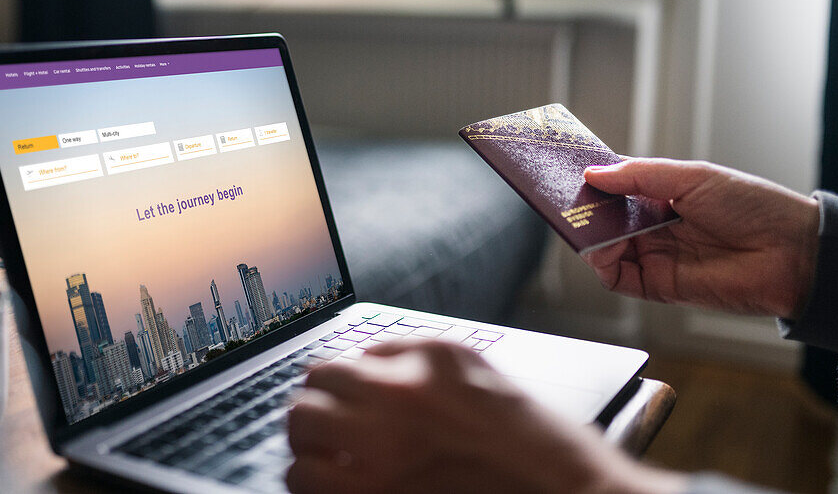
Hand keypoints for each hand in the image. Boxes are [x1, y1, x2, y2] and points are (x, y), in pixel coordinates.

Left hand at [286, 339, 684, 493]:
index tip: (343, 402)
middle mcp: (399, 395)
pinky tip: (336, 488)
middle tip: (328, 429)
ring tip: (328, 459)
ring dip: (309, 442)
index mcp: (428, 360)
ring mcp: (382, 448)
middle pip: (314, 386)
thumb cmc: (536, 446)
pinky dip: (311, 483)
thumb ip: (417, 362)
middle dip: (316, 407)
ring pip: (302, 428)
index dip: (341, 385)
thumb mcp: (479, 376)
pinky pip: (306, 481)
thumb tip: (365, 365)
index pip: (348, 357)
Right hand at [582, 158, 819, 317]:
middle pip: (604, 219)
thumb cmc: (753, 207)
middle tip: (562, 197)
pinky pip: (617, 278)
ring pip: (604, 247)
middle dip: (583, 208)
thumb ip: (639, 175)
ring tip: (578, 220)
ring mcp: (655, 256)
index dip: (593, 181)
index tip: (569, 170)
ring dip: (587, 235)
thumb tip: (594, 174)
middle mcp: (655, 227)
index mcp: (663, 196)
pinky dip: (601, 264)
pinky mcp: (659, 286)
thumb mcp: (691, 177)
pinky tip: (598, 248)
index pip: (616, 188)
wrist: (792, 253)